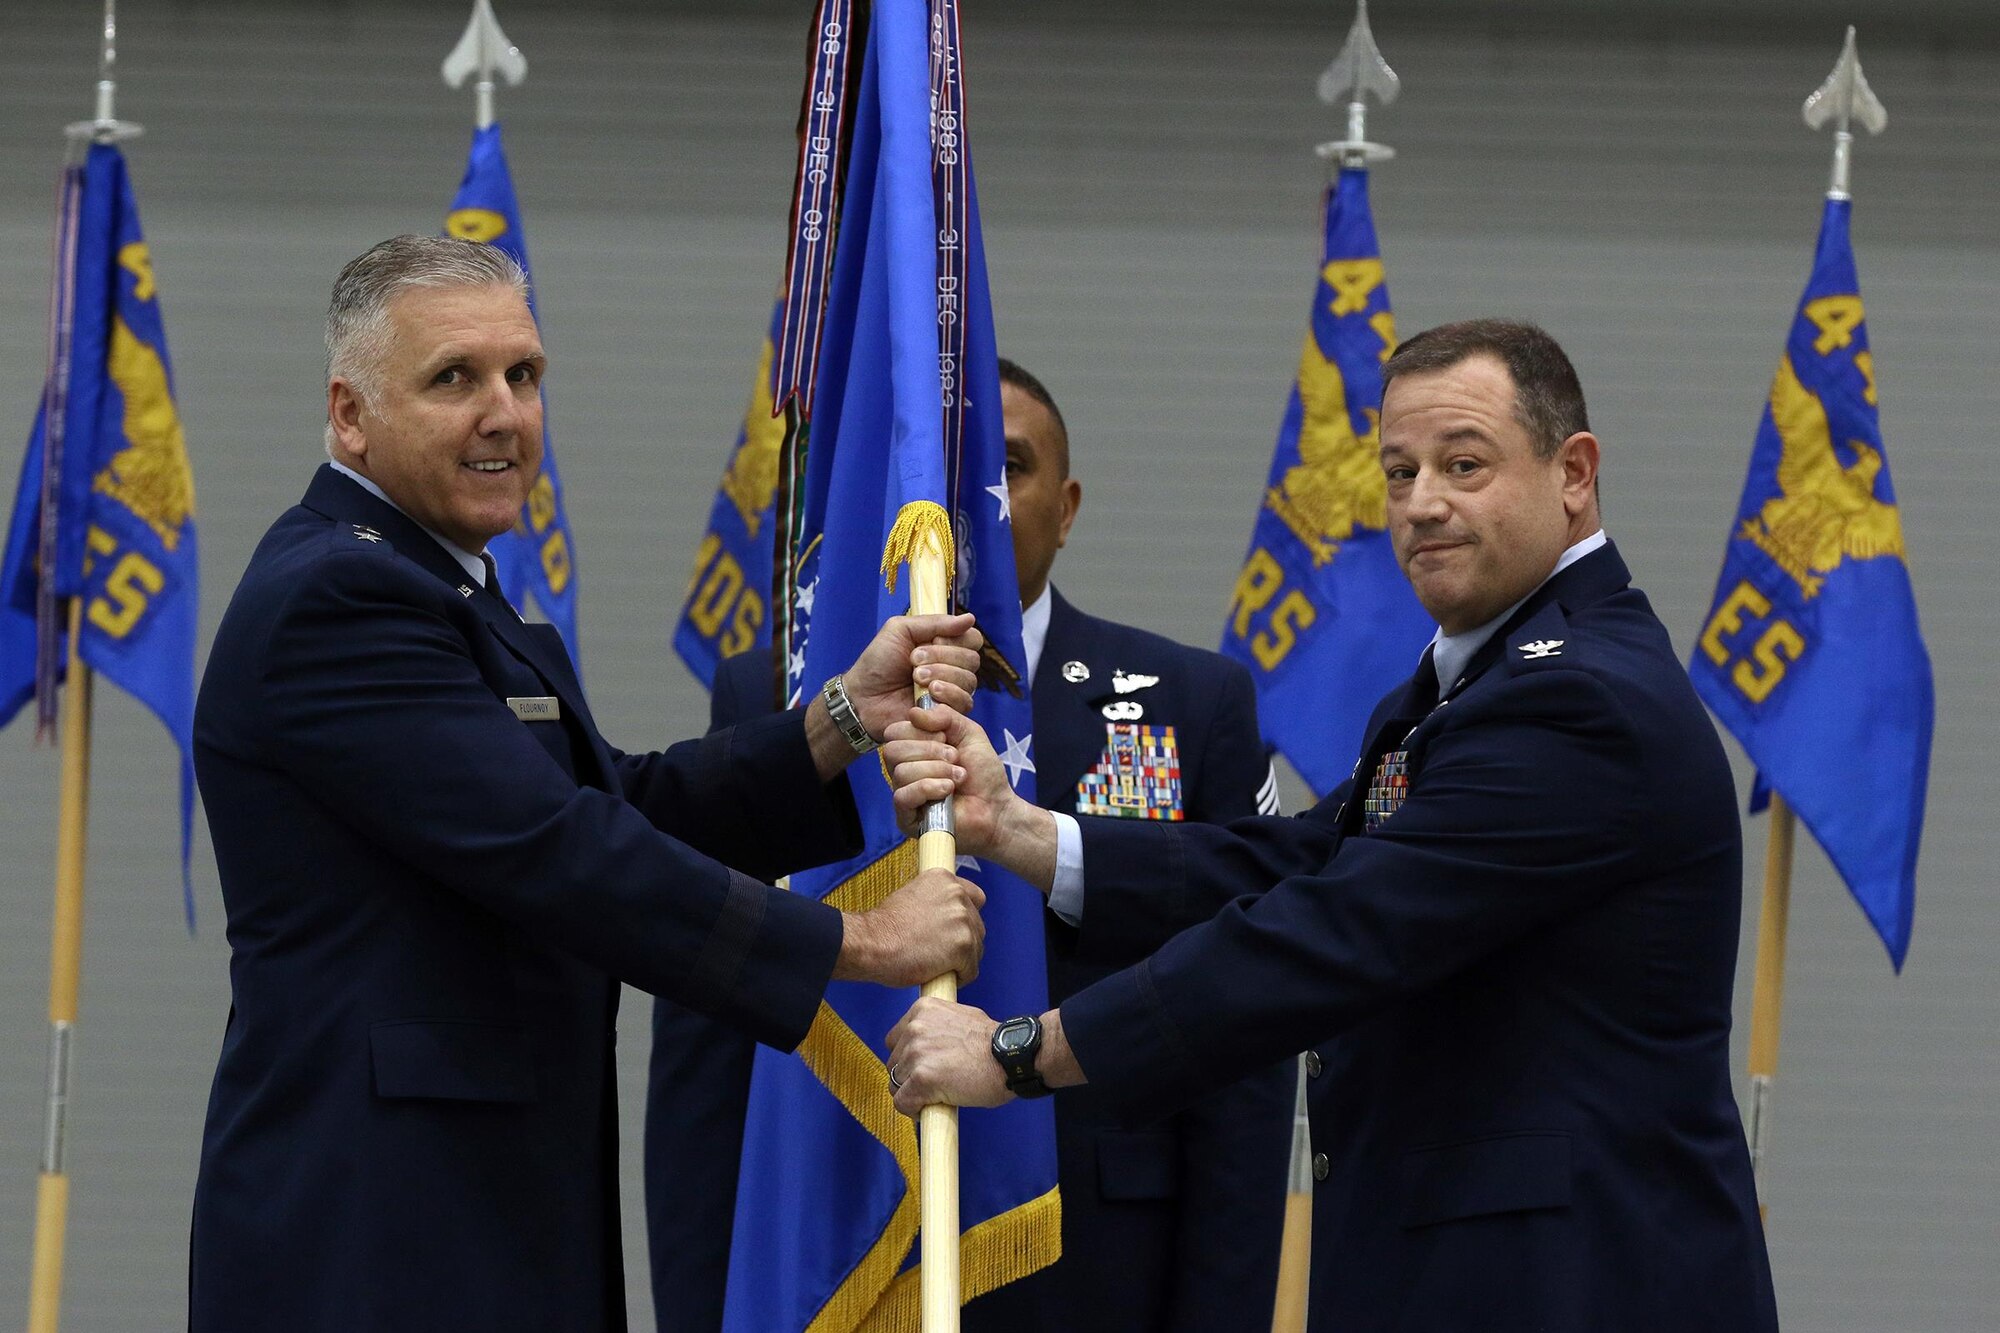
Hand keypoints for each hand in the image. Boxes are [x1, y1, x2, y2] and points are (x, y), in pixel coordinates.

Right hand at [834, 868, 985, 988]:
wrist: (871, 943)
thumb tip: (949, 919)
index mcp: (945, 879)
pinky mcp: (964, 945)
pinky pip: (971, 970)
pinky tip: (938, 976)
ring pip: (976, 949)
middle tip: (938, 953)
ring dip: (961, 962)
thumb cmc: (884, 928)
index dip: (965, 918)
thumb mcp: (912, 896)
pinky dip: (959, 978)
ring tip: (935, 966)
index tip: (951, 931)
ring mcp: (963, 920)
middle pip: (977, 926)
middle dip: (962, 942)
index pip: (975, 898)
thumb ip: (936, 902)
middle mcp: (958, 895)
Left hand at [844, 613, 983, 742]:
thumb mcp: (901, 630)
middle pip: (972, 659)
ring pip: (969, 681)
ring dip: (942, 675)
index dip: (956, 639)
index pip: (972, 638)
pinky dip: (946, 695)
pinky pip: (964, 703)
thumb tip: (971, 618)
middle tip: (913, 662)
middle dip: (942, 657)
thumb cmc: (878, 662)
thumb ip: (935, 623)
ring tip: (916, 679)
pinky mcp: (948, 713)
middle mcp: (952, 668)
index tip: (932, 640)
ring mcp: (951, 691)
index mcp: (944, 645)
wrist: (862, 697)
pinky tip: (926, 695)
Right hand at [881, 704, 1011, 857]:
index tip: (946, 738)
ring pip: (901, 772)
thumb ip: (945, 715)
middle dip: (929, 751)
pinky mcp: (906, 818)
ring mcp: (904, 794)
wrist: (997, 806)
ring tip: (958, 778)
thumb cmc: (983, 773)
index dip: (919, 731)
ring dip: (936, 771)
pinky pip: (903, 796)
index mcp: (913, 749)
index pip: (894, 731)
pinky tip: (947, 791)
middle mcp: (903, 770)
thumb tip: (914, 713)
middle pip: (893, 749)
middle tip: (955, 758)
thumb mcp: (969, 732)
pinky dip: (929, 788)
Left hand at [887, 997, 1008, 1113]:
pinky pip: (902, 1102)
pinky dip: (915, 1110)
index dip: (908, 1058)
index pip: (896, 1040)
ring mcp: (916, 1053)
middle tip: (935, 1084)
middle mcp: (914, 1028)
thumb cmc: (994, 1043)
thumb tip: (929, 1044)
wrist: (1012, 1057)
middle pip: (893, 1063)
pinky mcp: (921, 1079)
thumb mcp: (961, 1018)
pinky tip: (934, 1107)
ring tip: (938, 1095)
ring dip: (913, 1093)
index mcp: (922, 1010)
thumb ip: (937, 1027)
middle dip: (910, 1076)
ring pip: (895, 1084)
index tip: (925, 1067)